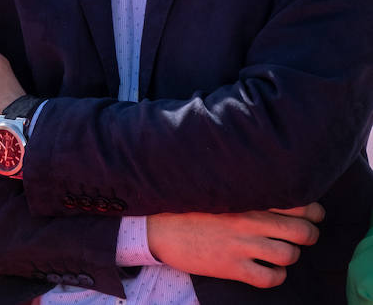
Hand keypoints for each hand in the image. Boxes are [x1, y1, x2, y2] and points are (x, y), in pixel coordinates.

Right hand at [146, 204, 323, 287]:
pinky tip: (267, 269)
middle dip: (309, 235)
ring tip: (280, 253)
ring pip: (290, 255)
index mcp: (247, 199)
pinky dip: (276, 276)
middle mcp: (248, 220)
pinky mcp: (232, 267)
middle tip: (301, 236)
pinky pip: (271, 278)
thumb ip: (249, 194)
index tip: (310, 214)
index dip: (312, 211)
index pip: (298, 203)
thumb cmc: (189, 208)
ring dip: (290, 256)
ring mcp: (241, 245)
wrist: (159, 228)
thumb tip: (281, 197)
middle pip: (303, 232)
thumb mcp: (220, 193)